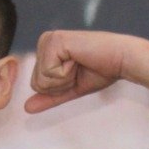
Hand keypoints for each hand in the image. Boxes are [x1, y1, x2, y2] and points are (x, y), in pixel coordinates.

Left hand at [23, 31, 144, 113]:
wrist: (121, 60)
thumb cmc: (100, 71)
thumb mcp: (70, 88)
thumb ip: (49, 97)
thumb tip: (26, 108)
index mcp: (46, 50)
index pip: (36, 84)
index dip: (59, 87)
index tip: (77, 72)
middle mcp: (44, 41)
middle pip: (36, 83)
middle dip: (60, 84)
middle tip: (79, 69)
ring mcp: (48, 40)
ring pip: (41, 80)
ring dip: (64, 79)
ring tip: (80, 63)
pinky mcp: (54, 41)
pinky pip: (48, 73)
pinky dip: (66, 73)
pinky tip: (79, 59)